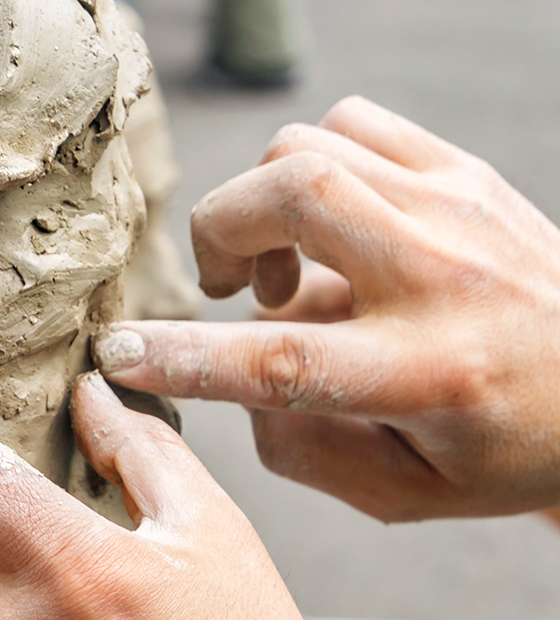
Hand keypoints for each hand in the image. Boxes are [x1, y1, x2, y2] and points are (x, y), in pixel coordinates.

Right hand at [95, 96, 559, 521]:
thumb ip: (300, 452)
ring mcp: (456, 208)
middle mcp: (444, 279)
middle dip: (219, 234)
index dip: (184, 355)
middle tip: (227, 288)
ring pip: (309, 151)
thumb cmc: (501, 448)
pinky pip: (351, 126)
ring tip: (284, 267)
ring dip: (262, 207)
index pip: (282, 360)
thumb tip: (232, 385)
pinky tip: (327, 225)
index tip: (119, 353)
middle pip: (292, 198)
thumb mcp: (403, 493)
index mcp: (430, 375)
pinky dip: (311, 168)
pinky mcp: (462, 171)